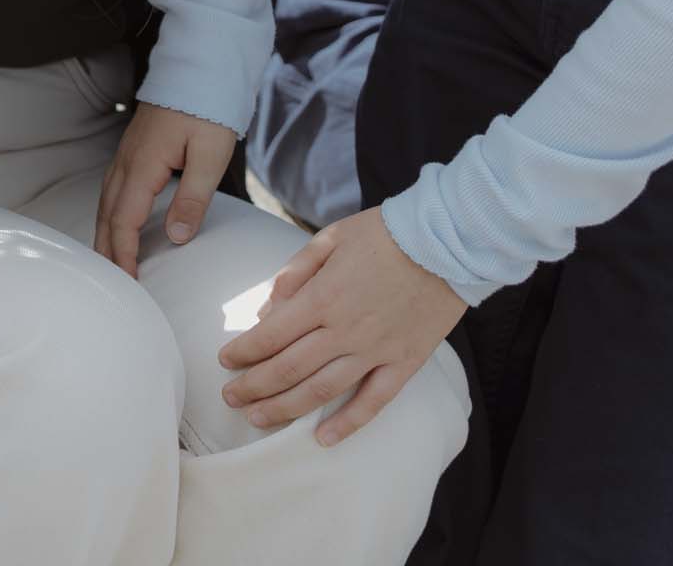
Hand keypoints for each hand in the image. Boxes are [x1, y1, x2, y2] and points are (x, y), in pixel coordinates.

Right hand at [91, 101, 237, 277]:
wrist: (199, 68)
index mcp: (142, 167)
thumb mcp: (210, 156)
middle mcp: (126, 163)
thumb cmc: (207, 109)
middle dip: (106, 251)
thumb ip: (193, 198)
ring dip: (105, 234)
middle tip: (111, 284)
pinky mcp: (133, 151)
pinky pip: (112, 190)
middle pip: (106, 216)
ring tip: (109, 262)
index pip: (124, 222)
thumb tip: (176, 237)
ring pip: (105, 203)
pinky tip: (118, 223)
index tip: (128, 283)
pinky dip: (110, 215)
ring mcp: (126, 155)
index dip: (124, 255)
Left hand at [218, 208, 466, 446]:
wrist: (447, 242)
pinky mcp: (404, 362)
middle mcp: (344, 330)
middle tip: (230, 398)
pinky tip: (323, 438)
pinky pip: (374, 400)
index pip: (270, 335)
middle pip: (288, 369)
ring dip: (285, 408)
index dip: (243, 352)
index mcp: (321, 297)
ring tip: (258, 419)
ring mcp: (376, 350)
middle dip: (253, 387)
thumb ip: (294, 272)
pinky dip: (348, 423)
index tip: (224, 361)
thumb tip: (268, 309)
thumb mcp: (329, 238)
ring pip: (322, 390)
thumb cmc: (384, 234)